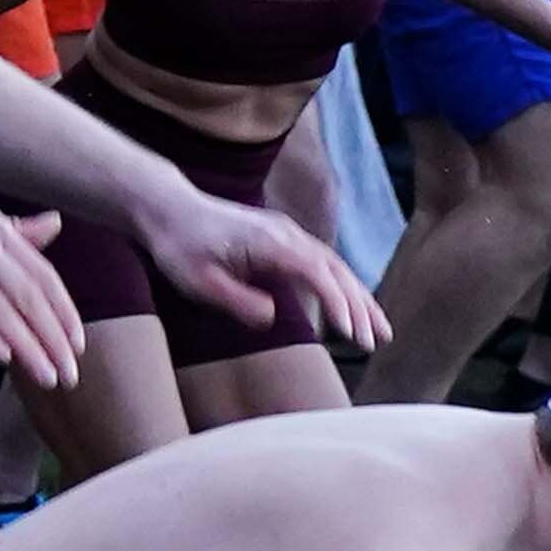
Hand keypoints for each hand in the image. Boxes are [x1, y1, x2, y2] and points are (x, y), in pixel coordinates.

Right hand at [0, 163, 87, 385]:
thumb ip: (8, 226)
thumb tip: (55, 224)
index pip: (42, 275)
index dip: (64, 313)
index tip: (77, 345)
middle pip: (30, 297)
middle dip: (55, 340)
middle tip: (70, 377)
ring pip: (1, 309)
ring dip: (29, 348)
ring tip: (48, 379)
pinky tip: (5, 358)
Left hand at [140, 181, 383, 349]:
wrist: (170, 209)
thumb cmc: (180, 246)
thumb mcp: (200, 282)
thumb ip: (238, 300)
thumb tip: (274, 316)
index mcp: (270, 242)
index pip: (315, 272)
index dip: (336, 302)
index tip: (349, 332)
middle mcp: (287, 234)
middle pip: (336, 270)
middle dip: (360, 306)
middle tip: (376, 341)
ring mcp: (288, 235)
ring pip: (336, 268)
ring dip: (360, 299)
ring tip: (381, 332)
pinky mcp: (284, 241)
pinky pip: (324, 265)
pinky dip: (344, 288)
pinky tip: (354, 311)